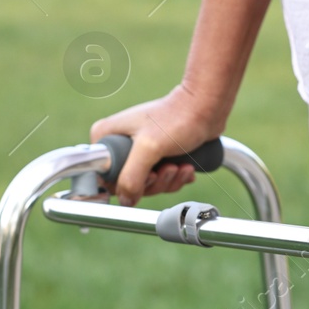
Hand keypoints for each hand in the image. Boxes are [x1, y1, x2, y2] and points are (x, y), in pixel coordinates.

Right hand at [90, 85, 228, 205]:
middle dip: (154, 181)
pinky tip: (186, 167)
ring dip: (168, 180)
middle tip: (168, 168)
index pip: (104, 175)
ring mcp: (139, 151)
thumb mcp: (149, 147)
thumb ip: (132, 176)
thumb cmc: (177, 118)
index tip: (147, 174)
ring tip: (180, 165)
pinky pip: (162, 180)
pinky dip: (176, 178)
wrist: (205, 108)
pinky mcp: (157, 157)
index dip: (125, 183)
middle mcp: (120, 145)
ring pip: (148, 184)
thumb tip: (125, 200)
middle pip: (128, 183)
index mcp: (108, 137)